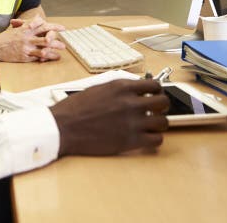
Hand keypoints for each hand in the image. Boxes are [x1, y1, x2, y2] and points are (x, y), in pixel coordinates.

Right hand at [0, 16, 65, 62]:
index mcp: (26, 29)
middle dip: (56, 39)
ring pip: (44, 48)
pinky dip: (47, 57)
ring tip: (60, 51)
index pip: (43, 25)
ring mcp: (26, 47)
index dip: (54, 26)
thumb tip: (38, 17)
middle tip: (63, 41)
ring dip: (54, 49)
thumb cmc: (6, 37)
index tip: (62, 28)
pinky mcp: (25, 56)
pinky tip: (53, 58)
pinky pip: (38, 57)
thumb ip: (28, 23)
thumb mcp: (17, 27)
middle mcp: (27, 37)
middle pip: (46, 37)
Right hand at [50, 79, 168, 155]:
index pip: (154, 85)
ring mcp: (132, 122)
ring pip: (163, 122)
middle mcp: (130, 103)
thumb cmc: (75, 108)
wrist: (63, 127)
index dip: (157, 91)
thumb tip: (134, 91)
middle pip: (163, 102)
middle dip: (161, 106)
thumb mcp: (98, 89)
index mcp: (121, 87)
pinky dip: (154, 139)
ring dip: (158, 123)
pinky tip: (146, 138)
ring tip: (150, 126)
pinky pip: (157, 140)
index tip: (154, 95)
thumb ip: (118, 90)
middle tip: (155, 111)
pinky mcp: (131, 141)